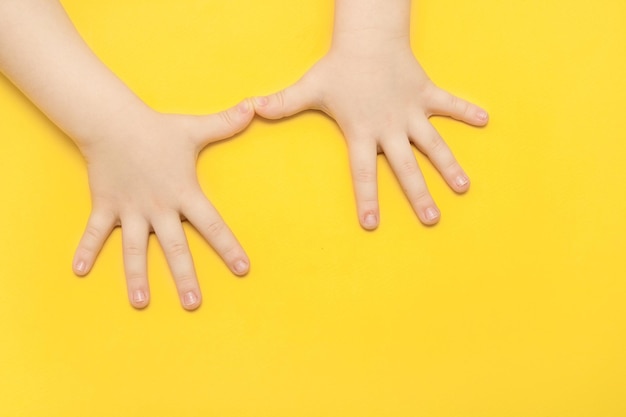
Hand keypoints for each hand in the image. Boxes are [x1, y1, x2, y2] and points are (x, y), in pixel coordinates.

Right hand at [72, 100, 253, 309]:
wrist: (112, 121)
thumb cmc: (157, 128)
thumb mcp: (195, 128)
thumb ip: (226, 123)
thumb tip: (254, 107)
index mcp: (183, 193)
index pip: (212, 225)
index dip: (228, 247)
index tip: (242, 269)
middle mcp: (159, 207)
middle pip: (175, 248)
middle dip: (185, 277)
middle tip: (193, 303)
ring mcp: (131, 209)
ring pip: (135, 249)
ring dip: (137, 276)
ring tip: (141, 302)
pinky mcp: (106, 205)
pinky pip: (96, 232)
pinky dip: (86, 250)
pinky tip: (79, 272)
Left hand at [254, 41, 487, 228]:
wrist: (366, 37)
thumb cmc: (338, 67)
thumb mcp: (309, 87)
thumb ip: (282, 103)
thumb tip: (249, 110)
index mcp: (362, 131)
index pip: (363, 172)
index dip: (366, 198)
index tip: (372, 224)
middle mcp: (390, 127)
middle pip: (405, 167)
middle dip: (418, 195)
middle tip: (430, 220)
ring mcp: (411, 111)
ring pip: (433, 143)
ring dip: (449, 165)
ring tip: (463, 187)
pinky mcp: (426, 94)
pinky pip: (450, 104)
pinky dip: (467, 110)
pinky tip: (486, 120)